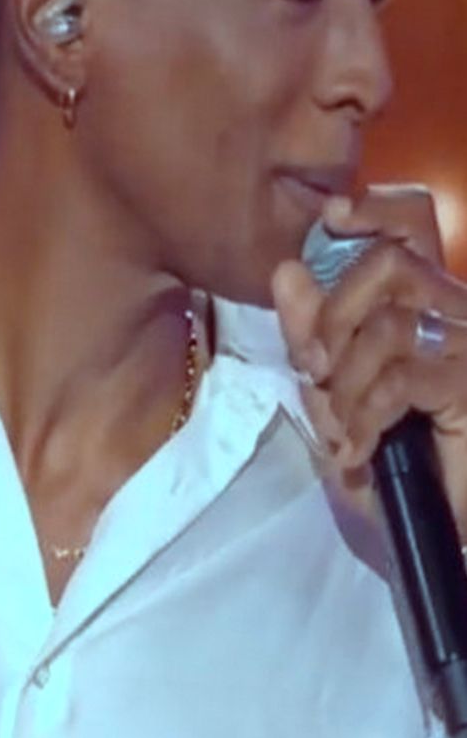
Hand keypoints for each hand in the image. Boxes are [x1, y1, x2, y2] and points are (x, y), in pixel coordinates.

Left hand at [272, 185, 466, 530]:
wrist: (442, 530)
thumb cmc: (389, 459)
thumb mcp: (333, 393)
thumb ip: (309, 332)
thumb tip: (286, 269)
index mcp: (422, 301)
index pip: (413, 224)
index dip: (377, 207)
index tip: (333, 214)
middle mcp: (455, 311)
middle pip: (389, 264)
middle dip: (333, 317)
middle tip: (317, 372)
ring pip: (389, 323)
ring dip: (347, 383)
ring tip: (344, 428)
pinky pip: (403, 378)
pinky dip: (366, 418)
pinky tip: (359, 452)